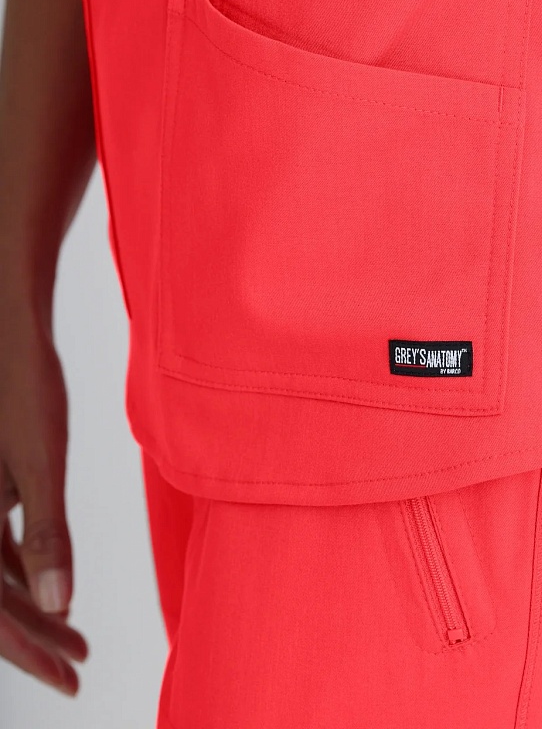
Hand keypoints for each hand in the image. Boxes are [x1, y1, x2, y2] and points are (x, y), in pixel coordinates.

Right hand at [0, 292, 86, 694]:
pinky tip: (51, 579)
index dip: (32, 650)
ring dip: (31, 602)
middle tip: (78, 665)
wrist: (4, 321)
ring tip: (74, 629)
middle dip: (35, 635)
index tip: (71, 676)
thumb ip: (47, 533)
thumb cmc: (22, 383)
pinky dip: (22, 566)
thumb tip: (59, 603)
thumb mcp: (40, 460)